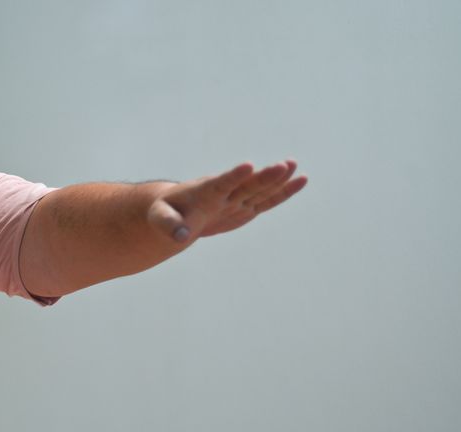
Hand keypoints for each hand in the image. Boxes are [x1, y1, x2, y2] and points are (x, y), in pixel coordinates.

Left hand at [148, 160, 307, 243]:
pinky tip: (301, 180)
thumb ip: (168, 225)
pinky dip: (282, 192)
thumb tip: (180, 238)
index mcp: (204, 192)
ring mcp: (236, 200)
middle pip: (246, 186)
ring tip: (293, 165)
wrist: (175, 210)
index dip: (233, 177)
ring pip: (260, 190)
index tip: (248, 166)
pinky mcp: (245, 208)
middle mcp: (224, 193)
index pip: (220, 184)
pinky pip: (266, 201)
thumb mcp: (159, 218)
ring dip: (277, 180)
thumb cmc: (164, 211)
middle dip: (264, 177)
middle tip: (284, 165)